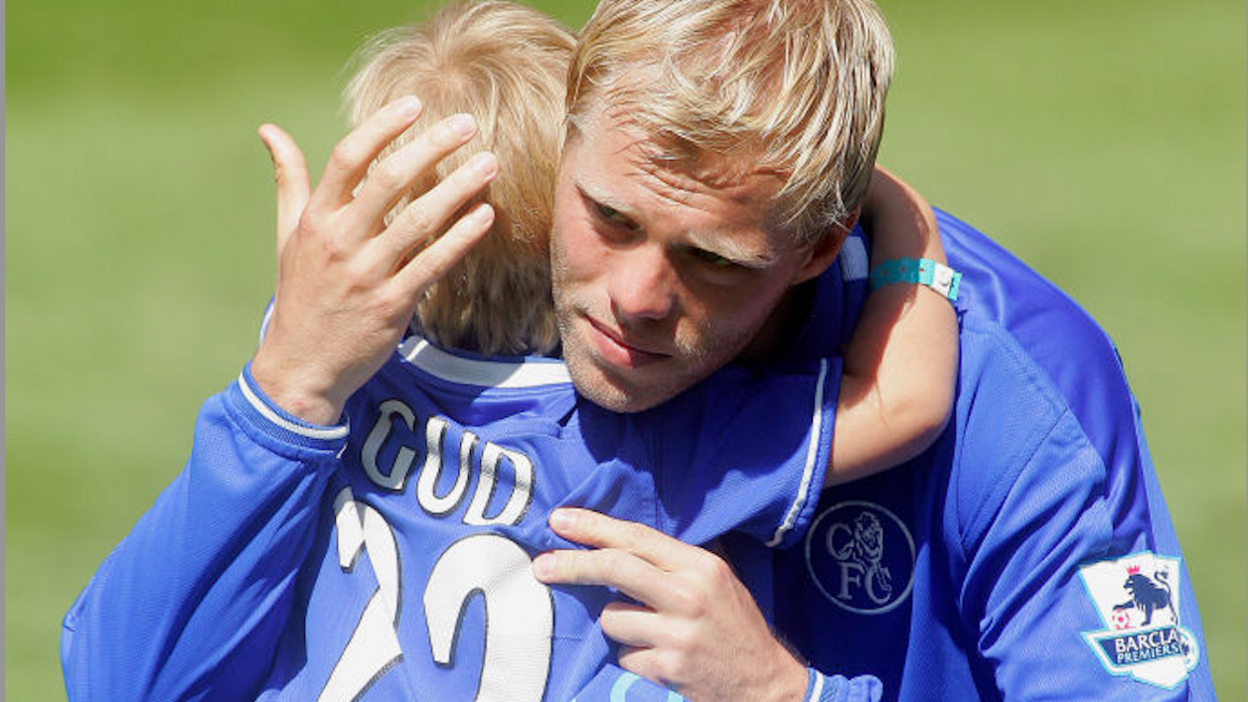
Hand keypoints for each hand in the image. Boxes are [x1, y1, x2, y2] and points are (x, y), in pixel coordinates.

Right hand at [251, 97, 496, 422]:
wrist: (301, 367)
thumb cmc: (300, 295)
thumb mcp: (287, 235)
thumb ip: (288, 181)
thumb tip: (270, 131)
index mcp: (316, 219)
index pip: (348, 158)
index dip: (382, 126)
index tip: (415, 104)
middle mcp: (341, 242)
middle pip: (389, 180)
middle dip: (432, 147)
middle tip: (468, 124)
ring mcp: (367, 274)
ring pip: (418, 220)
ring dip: (458, 189)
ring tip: (489, 164)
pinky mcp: (392, 305)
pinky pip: (433, 264)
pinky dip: (461, 238)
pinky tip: (486, 216)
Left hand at [532, 508, 808, 701]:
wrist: (764, 682)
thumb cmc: (734, 624)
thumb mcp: (718, 579)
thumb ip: (675, 558)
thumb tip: (620, 533)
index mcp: (700, 566)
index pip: (636, 537)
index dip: (594, 527)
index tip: (560, 520)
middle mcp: (689, 595)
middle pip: (614, 569)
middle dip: (571, 564)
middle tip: (542, 566)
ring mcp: (678, 634)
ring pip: (611, 619)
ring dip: (616, 625)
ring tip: (647, 632)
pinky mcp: (668, 668)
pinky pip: (623, 655)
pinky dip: (631, 656)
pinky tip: (657, 657)